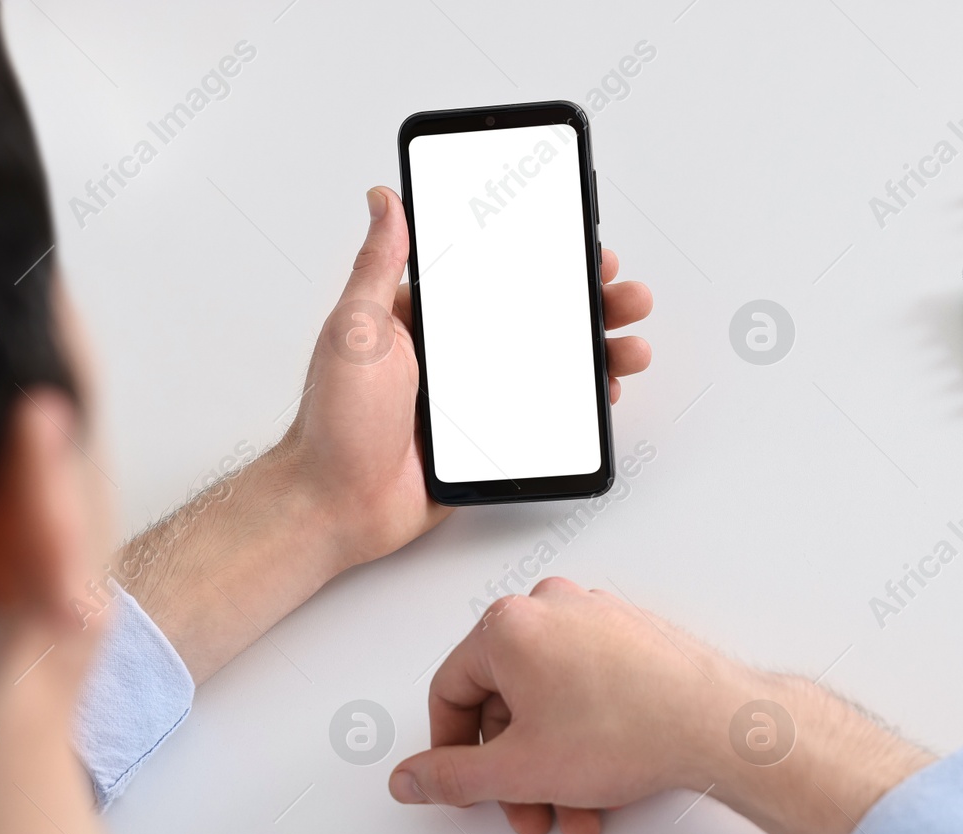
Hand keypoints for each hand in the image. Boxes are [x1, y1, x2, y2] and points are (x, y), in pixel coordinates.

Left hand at [120, 189, 651, 681]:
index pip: (496, 276)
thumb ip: (377, 264)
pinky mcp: (487, 442)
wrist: (335, 506)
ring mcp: (475, 399)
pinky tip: (605, 391)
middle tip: (626, 297)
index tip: (585, 248)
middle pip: (537, 318)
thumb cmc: (332, 422)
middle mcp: (454, 355)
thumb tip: (384, 200)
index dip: (546, 260)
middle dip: (590, 304)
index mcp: (425, 319)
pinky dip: (580, 404)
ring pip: (550, 366)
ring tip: (630, 347)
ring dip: (597, 352)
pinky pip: (544, 417)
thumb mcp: (355, 329)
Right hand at [388, 578, 932, 833]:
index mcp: (507, 626)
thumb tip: (414, 777)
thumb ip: (450, 777)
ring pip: (548, 699)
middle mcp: (549, 607)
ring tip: (575, 806)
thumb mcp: (518, 769)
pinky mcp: (631, 634)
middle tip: (527, 808)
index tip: (462, 781)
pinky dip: (585, 734)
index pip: (449, 691)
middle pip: (503, 699)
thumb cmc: (631, 729)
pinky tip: (603, 778)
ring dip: (552, 762)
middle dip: (514, 768)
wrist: (717, 725)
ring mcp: (594, 616)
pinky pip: (586, 687)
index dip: (450, 750)